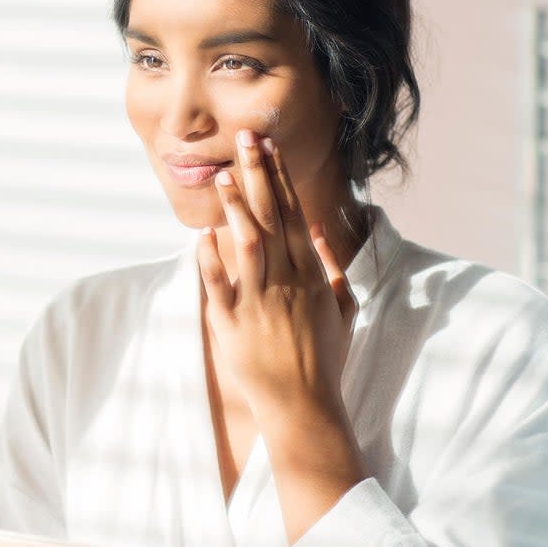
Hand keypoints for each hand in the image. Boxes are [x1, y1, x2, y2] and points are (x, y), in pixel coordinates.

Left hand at [197, 130, 357, 428]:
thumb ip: (332, 267)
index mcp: (312, 275)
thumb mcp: (343, 310)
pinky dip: (211, 258)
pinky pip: (219, 285)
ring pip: (247, 244)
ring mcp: (259, 302)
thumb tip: (319, 229)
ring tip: (224, 175)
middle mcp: (286, 282)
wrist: (304, 407)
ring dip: (236, 207)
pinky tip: (204, 232)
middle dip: (258, 174)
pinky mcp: (233, 324)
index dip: (280, 178)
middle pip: (271, 217)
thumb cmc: (325, 359)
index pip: (294, 214)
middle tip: (245, 139)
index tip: (270, 146)